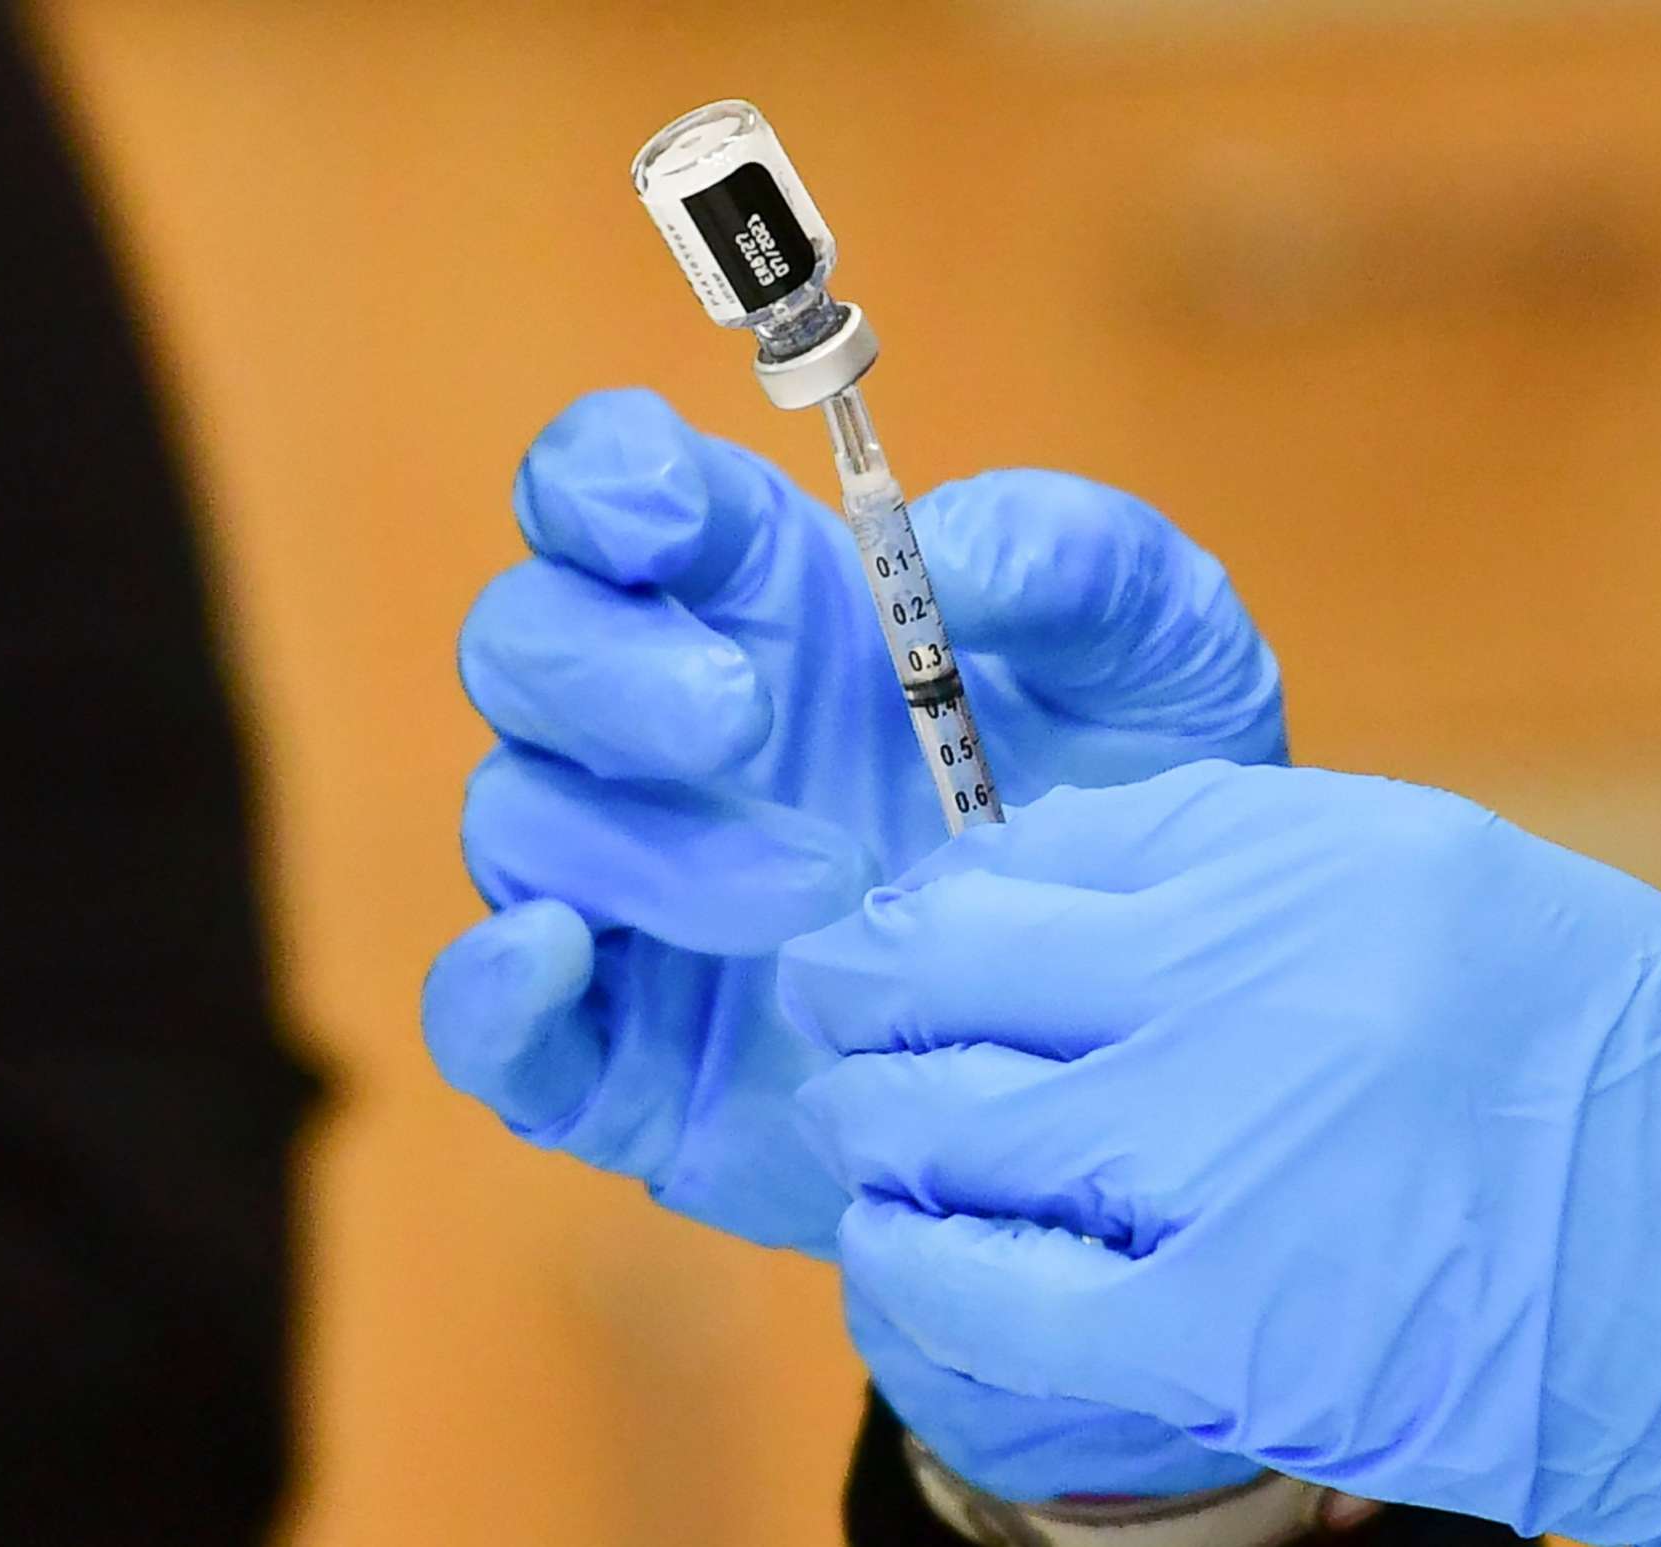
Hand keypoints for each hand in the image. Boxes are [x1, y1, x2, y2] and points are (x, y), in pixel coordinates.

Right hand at [420, 389, 1280, 1497]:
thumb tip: (935, 551)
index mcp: (772, 603)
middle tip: (746, 718)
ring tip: (826, 892)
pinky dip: (485, 992)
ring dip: (639, 845)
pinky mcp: (633, 1059)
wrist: (1175, 1037)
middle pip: (526, 648)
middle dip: (605, 669)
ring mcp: (639, 898)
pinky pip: (489, 1024)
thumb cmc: (1151, 812)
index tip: (656, 516)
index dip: (600, 481)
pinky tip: (558, 959)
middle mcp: (673, 739)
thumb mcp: (1166, 656)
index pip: (612, 493)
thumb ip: (1075, 559)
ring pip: (518, 823)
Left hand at [782, 760, 1660, 1544]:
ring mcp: (1242, 1152)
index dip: (954, 897)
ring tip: (870, 1147)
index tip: (920, 933)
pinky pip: (997, 1302)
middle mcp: (1270, 976)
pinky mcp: (1235, 1331)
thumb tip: (1073, 908)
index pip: (1058, 846)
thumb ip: (1280, 897)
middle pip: (964, 968)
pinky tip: (911, 1264)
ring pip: (949, 1130)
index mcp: (1337, 855)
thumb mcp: (1477, 912)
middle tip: (842, 1028)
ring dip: (882, 1139)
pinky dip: (924, 1282)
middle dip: (868, 1000)